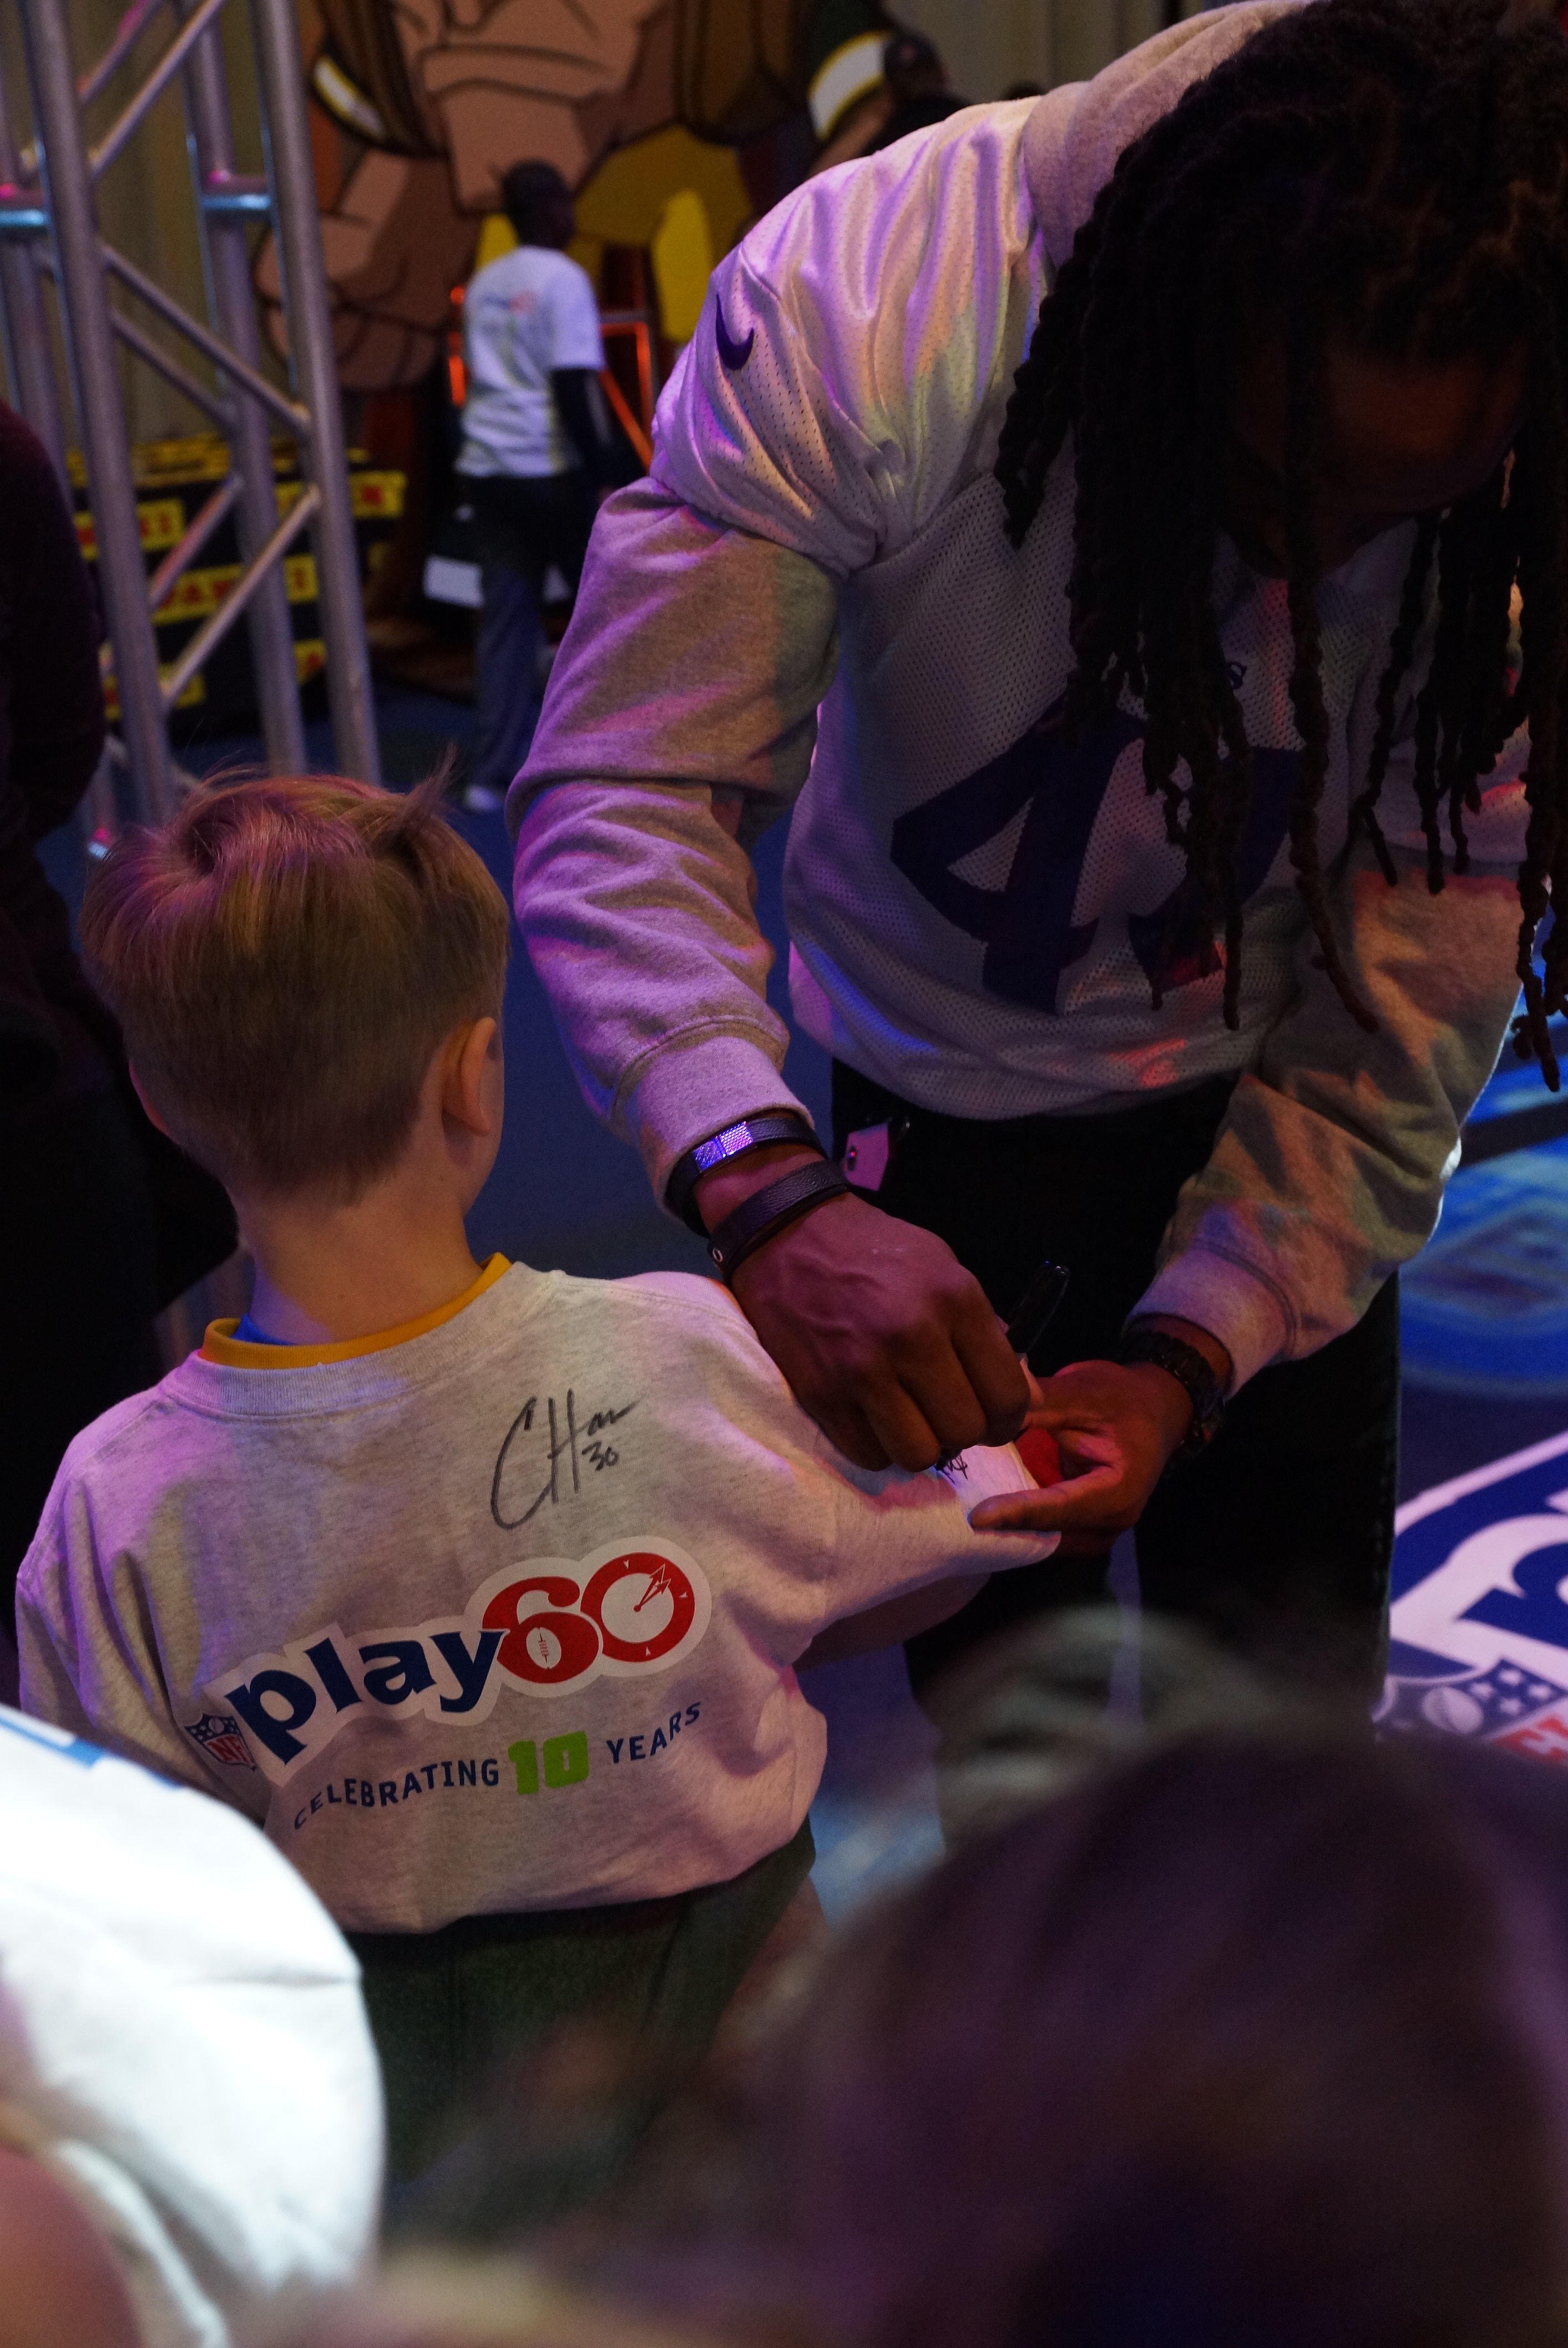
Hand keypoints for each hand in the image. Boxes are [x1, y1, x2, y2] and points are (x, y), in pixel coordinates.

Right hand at [697, 1147, 1028, 1470]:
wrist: (788, 1234)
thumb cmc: (876, 1250)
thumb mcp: (946, 1268)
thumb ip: (988, 1332)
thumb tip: (1028, 1397)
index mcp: (955, 1300)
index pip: (1007, 1393)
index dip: (1008, 1418)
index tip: (995, 1418)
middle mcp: (913, 1337)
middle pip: (965, 1430)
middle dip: (965, 1433)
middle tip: (949, 1416)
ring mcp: (863, 1369)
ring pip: (918, 1454)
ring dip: (921, 1446)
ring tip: (913, 1421)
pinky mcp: (820, 1392)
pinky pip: (868, 1455)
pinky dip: (878, 1447)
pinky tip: (875, 1418)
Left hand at [968, 1318, 1230, 1540]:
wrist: (1155, 1408)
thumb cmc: (1122, 1397)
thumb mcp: (1082, 1391)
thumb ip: (1037, 1402)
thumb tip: (987, 1409)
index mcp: (1119, 1489)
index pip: (1062, 1508)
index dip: (1019, 1512)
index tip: (977, 1517)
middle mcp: (1113, 1520)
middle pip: (1054, 1535)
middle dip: (1010, 1529)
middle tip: (959, 1516)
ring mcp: (1101, 1529)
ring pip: (1049, 1541)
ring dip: (1013, 1530)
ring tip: (966, 1512)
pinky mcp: (1086, 1526)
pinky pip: (1050, 1533)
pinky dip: (1022, 1523)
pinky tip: (987, 1509)